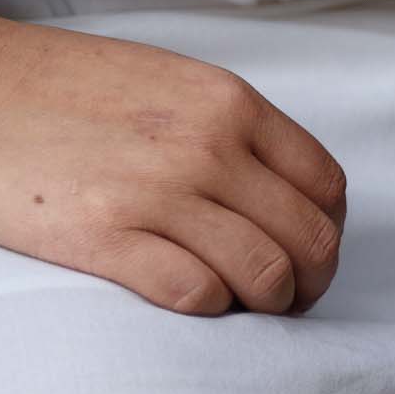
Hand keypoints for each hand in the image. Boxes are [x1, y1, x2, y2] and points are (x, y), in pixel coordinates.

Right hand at [0, 13, 346, 314]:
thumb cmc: (67, 90)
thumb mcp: (174, 85)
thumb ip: (235, 132)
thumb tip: (288, 196)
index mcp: (230, 105)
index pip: (326, 187)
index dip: (327, 232)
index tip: (306, 252)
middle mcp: (206, 147)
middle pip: (309, 239)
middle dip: (309, 282)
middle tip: (284, 297)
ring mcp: (156, 192)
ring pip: (265, 275)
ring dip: (264, 304)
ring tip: (241, 305)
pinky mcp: (102, 236)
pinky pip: (195, 294)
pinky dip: (208, 308)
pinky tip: (189, 299)